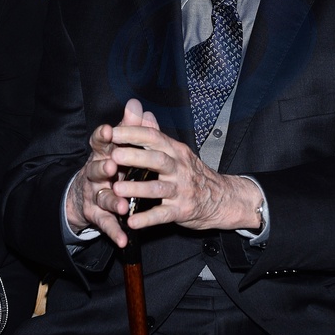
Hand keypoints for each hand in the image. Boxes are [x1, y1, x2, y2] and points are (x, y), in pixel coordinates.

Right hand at [66, 99, 157, 247]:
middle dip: (103, 167)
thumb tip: (137, 105)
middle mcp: (95, 173)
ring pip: (102, 197)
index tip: (109, 130)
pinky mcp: (98, 216)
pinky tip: (123, 240)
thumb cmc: (108, 165)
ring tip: (122, 205)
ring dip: (111, 200)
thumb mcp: (117, 146)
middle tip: (112, 166)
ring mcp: (95, 195)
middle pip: (96, 169)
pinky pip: (107, 224)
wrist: (84, 195)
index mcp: (102, 154)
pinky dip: (115, 232)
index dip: (103, 136)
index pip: (99, 142)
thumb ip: (129, 127)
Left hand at [110, 124, 262, 233]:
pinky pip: (163, 214)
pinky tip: (131, 221)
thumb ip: (156, 134)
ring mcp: (181, 190)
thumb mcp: (178, 151)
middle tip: (114, 156)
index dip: (133, 134)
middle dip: (135, 157)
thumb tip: (141, 112)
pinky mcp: (181, 211)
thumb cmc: (193, 173)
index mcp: (175, 151)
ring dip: (137, 188)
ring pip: (158, 188)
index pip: (154, 137)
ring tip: (116, 189)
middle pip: (157, 160)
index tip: (112, 132)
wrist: (221, 198)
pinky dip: (146, 219)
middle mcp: (179, 168)